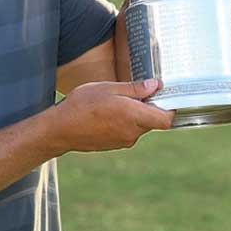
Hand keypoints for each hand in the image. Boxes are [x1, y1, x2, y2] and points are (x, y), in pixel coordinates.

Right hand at [51, 79, 172, 151]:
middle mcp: (132, 132)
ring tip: (118, 101)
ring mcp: (124, 141)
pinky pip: (129, 132)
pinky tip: (109, 112)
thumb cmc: (82, 105)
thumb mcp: (108, 88)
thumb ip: (134, 89)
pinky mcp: (115, 144)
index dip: (170, 108)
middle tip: (138, 92)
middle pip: (153, 121)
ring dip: (136, 114)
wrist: (60, 130)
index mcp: (133, 116)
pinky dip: (126, 122)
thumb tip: (156, 86)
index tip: (165, 95)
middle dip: (150, 107)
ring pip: (140, 126)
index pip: (166, 120)